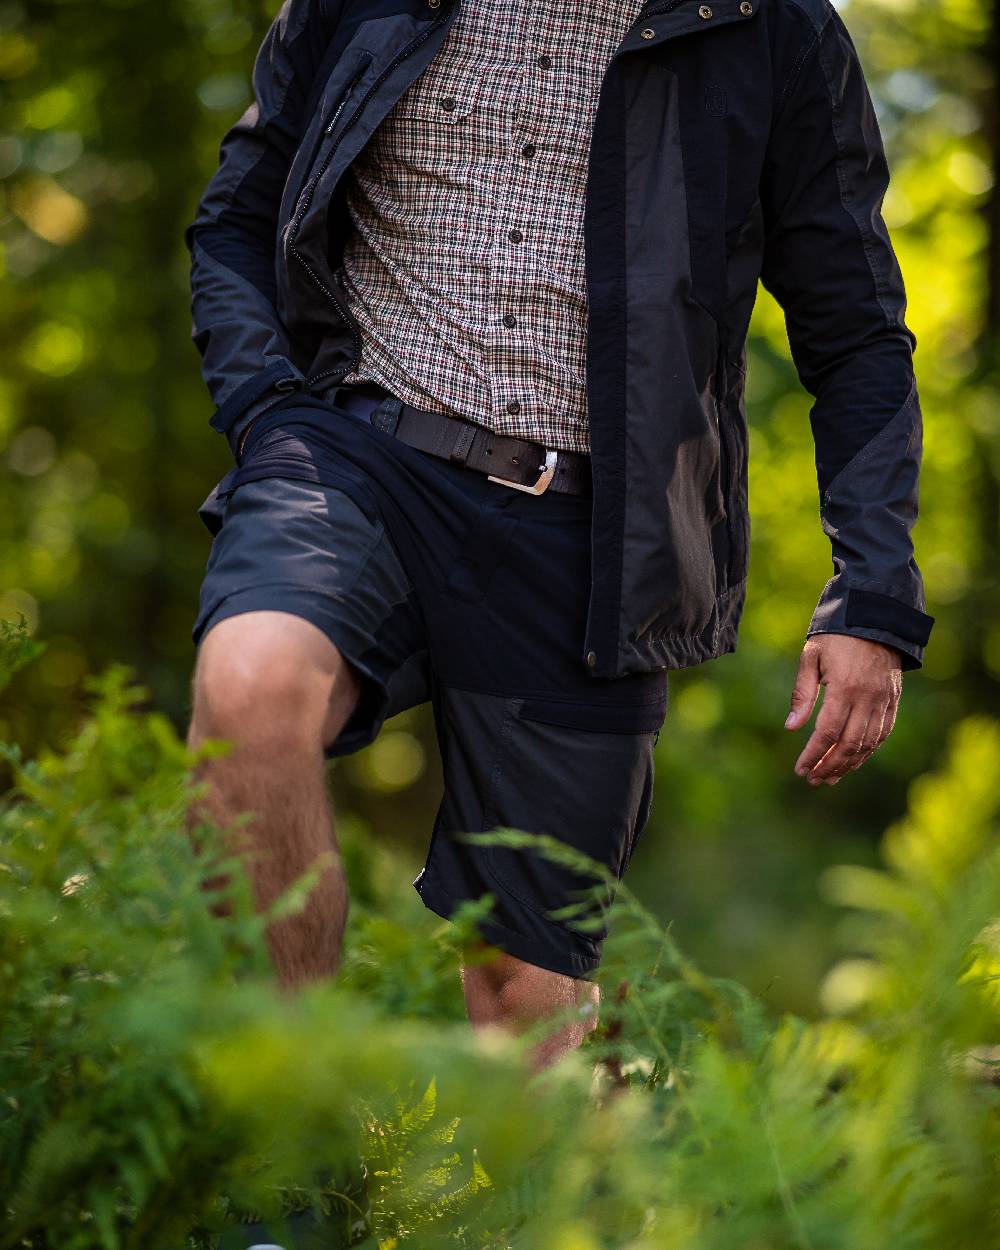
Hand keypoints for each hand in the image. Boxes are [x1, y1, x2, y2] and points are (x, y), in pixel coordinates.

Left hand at [785, 634, 902, 784]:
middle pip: (849, 744)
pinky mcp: (893, 700)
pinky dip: (867, 751)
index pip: (828, 732)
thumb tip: (791, 728)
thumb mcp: (811, 657)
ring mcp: (885, 700)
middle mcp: (868, 697)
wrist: (875, 617)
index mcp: (845, 687)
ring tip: (829, 778)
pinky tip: (852, 761)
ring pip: (868, 744)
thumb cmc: (836, 636)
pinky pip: (882, 734)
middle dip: (829, 766)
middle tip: (812, 779)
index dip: (814, 754)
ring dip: (848, 765)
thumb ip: (802, 693)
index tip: (800, 769)